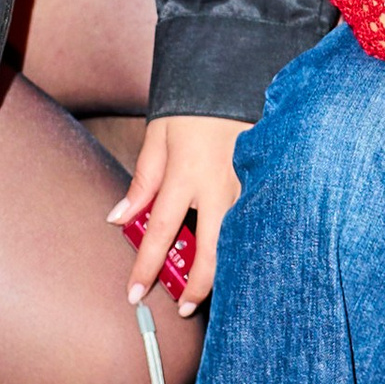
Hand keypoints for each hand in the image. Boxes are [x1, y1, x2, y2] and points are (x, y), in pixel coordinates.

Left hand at [110, 111, 250, 314]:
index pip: (160, 231)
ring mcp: (247, 186)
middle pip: (209, 252)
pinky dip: (244, 244)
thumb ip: (141, 182)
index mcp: (185, 175)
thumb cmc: (192, 108)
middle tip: (184, 308)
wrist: (237, 76)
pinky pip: (254, 223)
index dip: (146, 267)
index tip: (134, 292)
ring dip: (224, 270)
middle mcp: (219, 186)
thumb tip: (119, 219)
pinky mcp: (265, 183)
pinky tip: (240, 257)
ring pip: (238, 242)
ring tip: (210, 289)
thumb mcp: (157, 139)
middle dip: (196, 287)